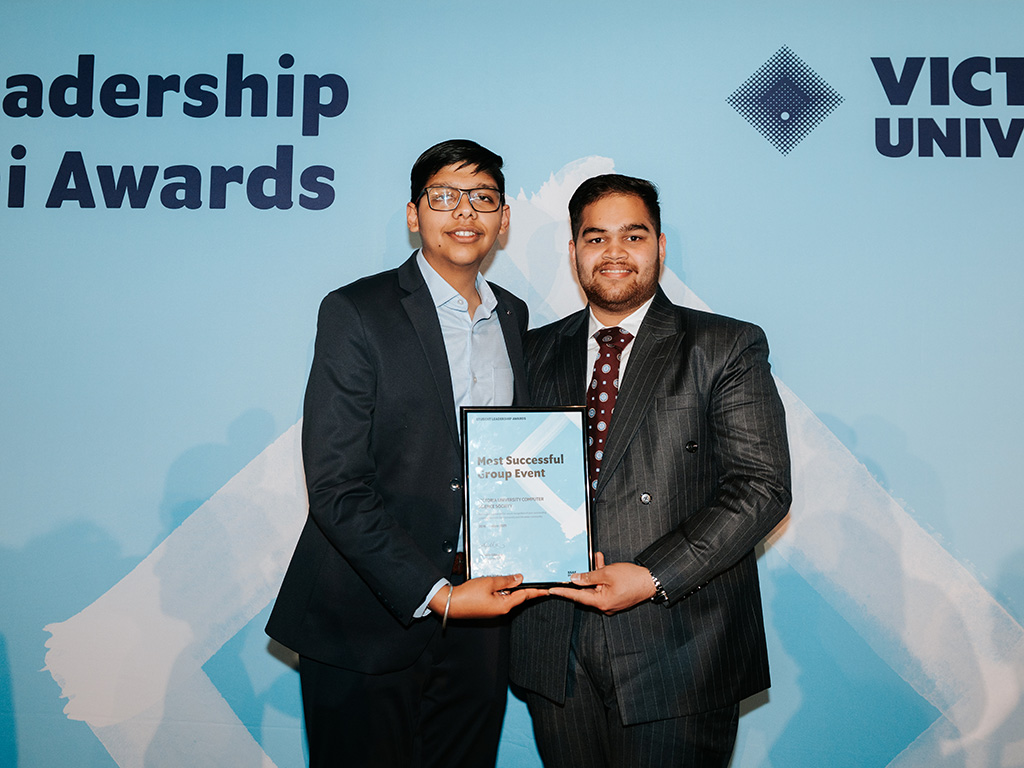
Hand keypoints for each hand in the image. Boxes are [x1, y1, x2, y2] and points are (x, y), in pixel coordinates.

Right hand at [428, 574, 547, 618]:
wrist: (450, 604)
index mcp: (504, 605)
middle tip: (535, 582)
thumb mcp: (489, 582)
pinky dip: (503, 591)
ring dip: (512, 589)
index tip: (547, 590)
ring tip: (515, 579)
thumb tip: (519, 578)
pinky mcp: (488, 609)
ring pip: (508, 597)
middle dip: (525, 588)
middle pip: (518, 597)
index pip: (525, 596)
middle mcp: (501, 610)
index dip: (537, 591)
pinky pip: (500, 599)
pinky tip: (501, 584)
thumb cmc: (468, 595)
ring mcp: (494, 611)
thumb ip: (506, 580)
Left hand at [548, 552, 655, 614]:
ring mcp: (611, 602)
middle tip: (573, 568)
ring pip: (597, 586)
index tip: (551, 590)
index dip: (563, 592)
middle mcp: (605, 605)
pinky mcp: (616, 597)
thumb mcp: (607, 573)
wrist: (652, 581)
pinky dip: (603, 576)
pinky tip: (602, 562)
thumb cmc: (632, 578)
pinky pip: (605, 586)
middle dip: (582, 576)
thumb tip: (575, 579)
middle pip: (587, 591)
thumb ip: (589, 576)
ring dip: (595, 572)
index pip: (576, 597)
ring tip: (596, 557)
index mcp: (600, 602)